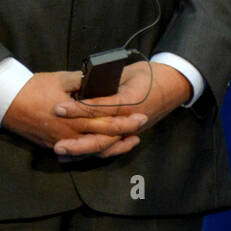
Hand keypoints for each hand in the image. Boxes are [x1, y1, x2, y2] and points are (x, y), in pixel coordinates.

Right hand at [1, 70, 148, 156]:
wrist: (7, 103)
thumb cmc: (33, 88)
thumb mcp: (60, 79)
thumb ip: (83, 81)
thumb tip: (102, 79)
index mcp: (72, 116)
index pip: (104, 120)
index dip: (124, 119)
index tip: (140, 114)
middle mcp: (69, 134)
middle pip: (102, 137)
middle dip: (124, 132)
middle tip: (141, 126)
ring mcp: (62, 143)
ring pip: (93, 150)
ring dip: (114, 147)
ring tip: (130, 141)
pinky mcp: (55, 147)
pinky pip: (79, 155)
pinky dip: (94, 153)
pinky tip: (105, 149)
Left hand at [51, 61, 191, 157]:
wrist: (172, 85)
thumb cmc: (148, 76)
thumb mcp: (126, 73)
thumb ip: (106, 81)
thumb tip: (82, 85)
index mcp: (130, 101)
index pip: (100, 108)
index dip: (78, 109)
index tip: (58, 108)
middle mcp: (131, 120)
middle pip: (102, 137)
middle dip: (78, 143)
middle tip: (57, 144)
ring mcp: (132, 131)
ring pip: (106, 146)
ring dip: (83, 152)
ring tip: (63, 153)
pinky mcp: (130, 135)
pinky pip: (111, 148)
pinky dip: (93, 153)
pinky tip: (77, 156)